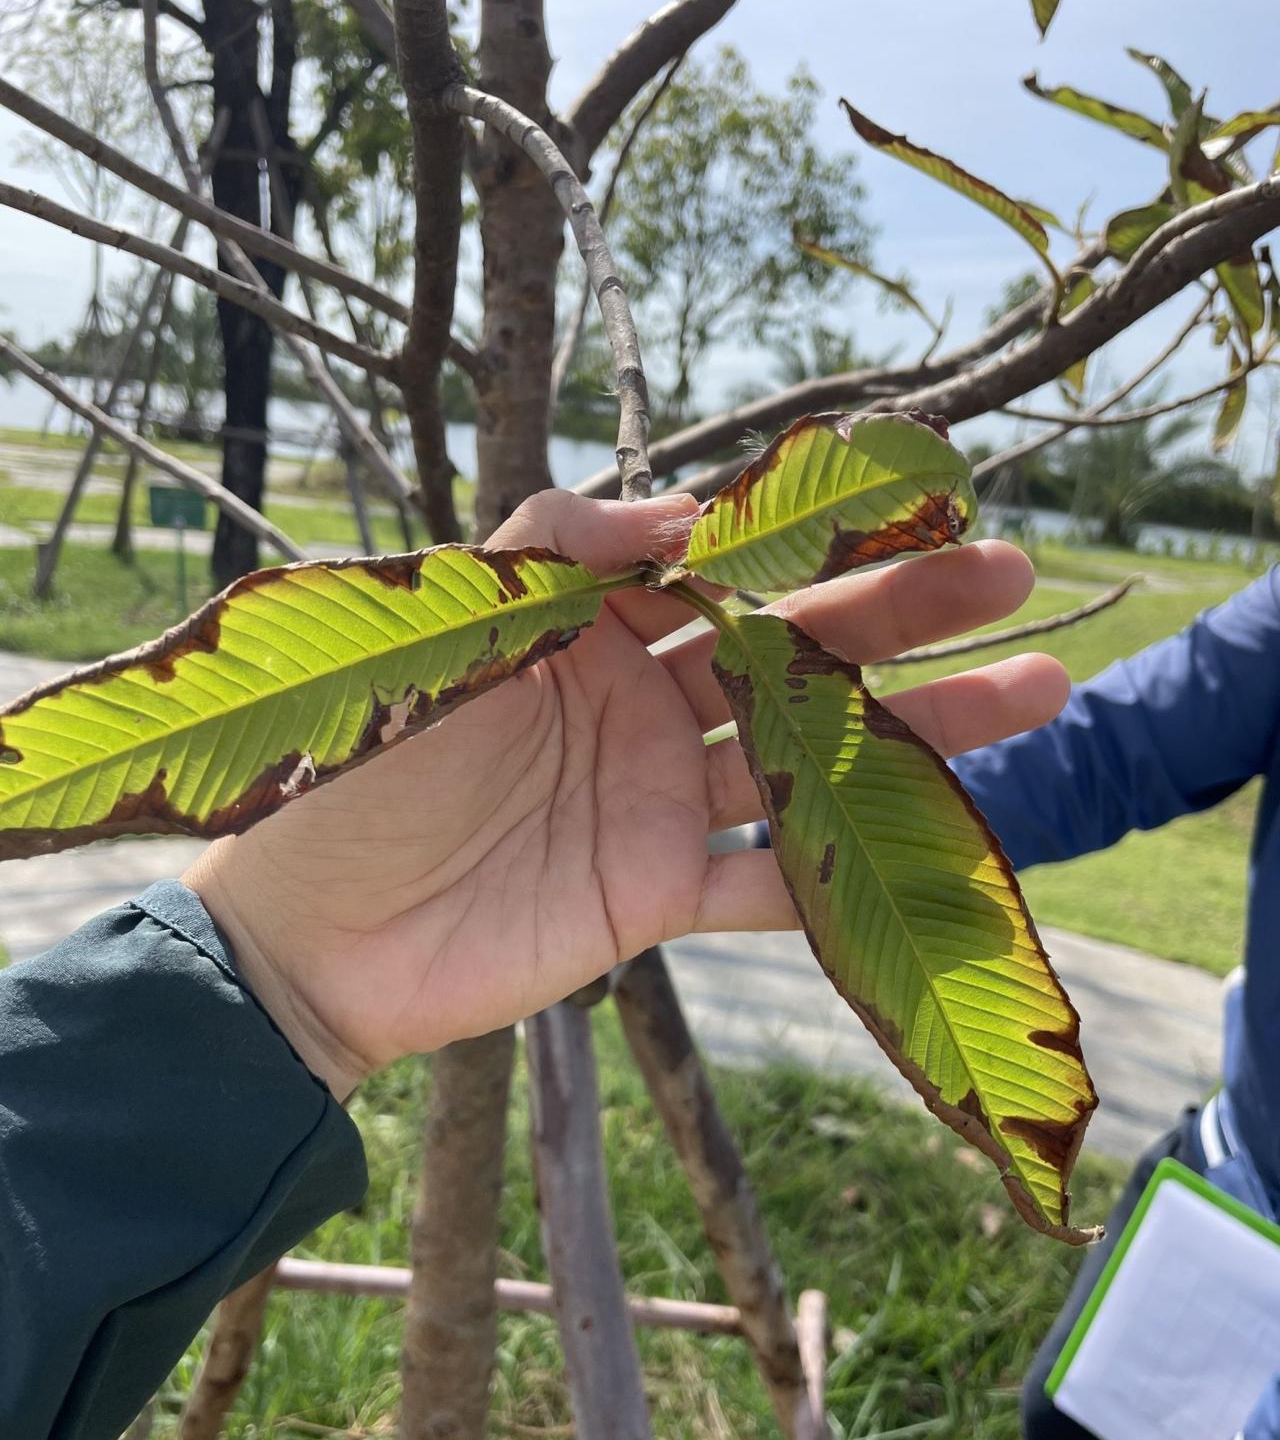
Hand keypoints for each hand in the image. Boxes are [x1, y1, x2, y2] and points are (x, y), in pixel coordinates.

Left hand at [186, 490, 1067, 1098]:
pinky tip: (945, 837)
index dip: (809, 535)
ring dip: (917, 729)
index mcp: (587, 627)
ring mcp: (659, 800)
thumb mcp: (441, 634)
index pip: (719, 566)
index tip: (902, 500)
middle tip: (1009, 569)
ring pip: (809, 755)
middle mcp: (638, 703)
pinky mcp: (659, 894)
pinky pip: (772, 879)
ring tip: (1035, 685)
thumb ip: (550, 555)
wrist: (306, 939)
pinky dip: (849, 866)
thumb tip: (684, 511)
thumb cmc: (353, 771)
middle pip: (790, 648)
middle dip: (900, 612)